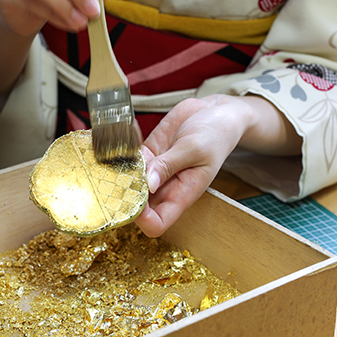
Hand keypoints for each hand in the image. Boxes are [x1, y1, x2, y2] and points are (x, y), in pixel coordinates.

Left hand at [135, 95, 301, 236]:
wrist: (218, 113)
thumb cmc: (216, 134)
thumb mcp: (194, 149)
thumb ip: (169, 165)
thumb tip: (147, 183)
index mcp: (182, 194)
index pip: (157, 223)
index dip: (141, 218)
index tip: (133, 199)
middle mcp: (166, 186)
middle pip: (137, 206)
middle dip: (124, 195)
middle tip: (118, 175)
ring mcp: (155, 170)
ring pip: (128, 183)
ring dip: (120, 172)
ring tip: (121, 154)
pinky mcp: (148, 153)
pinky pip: (129, 160)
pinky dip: (124, 152)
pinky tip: (128, 135)